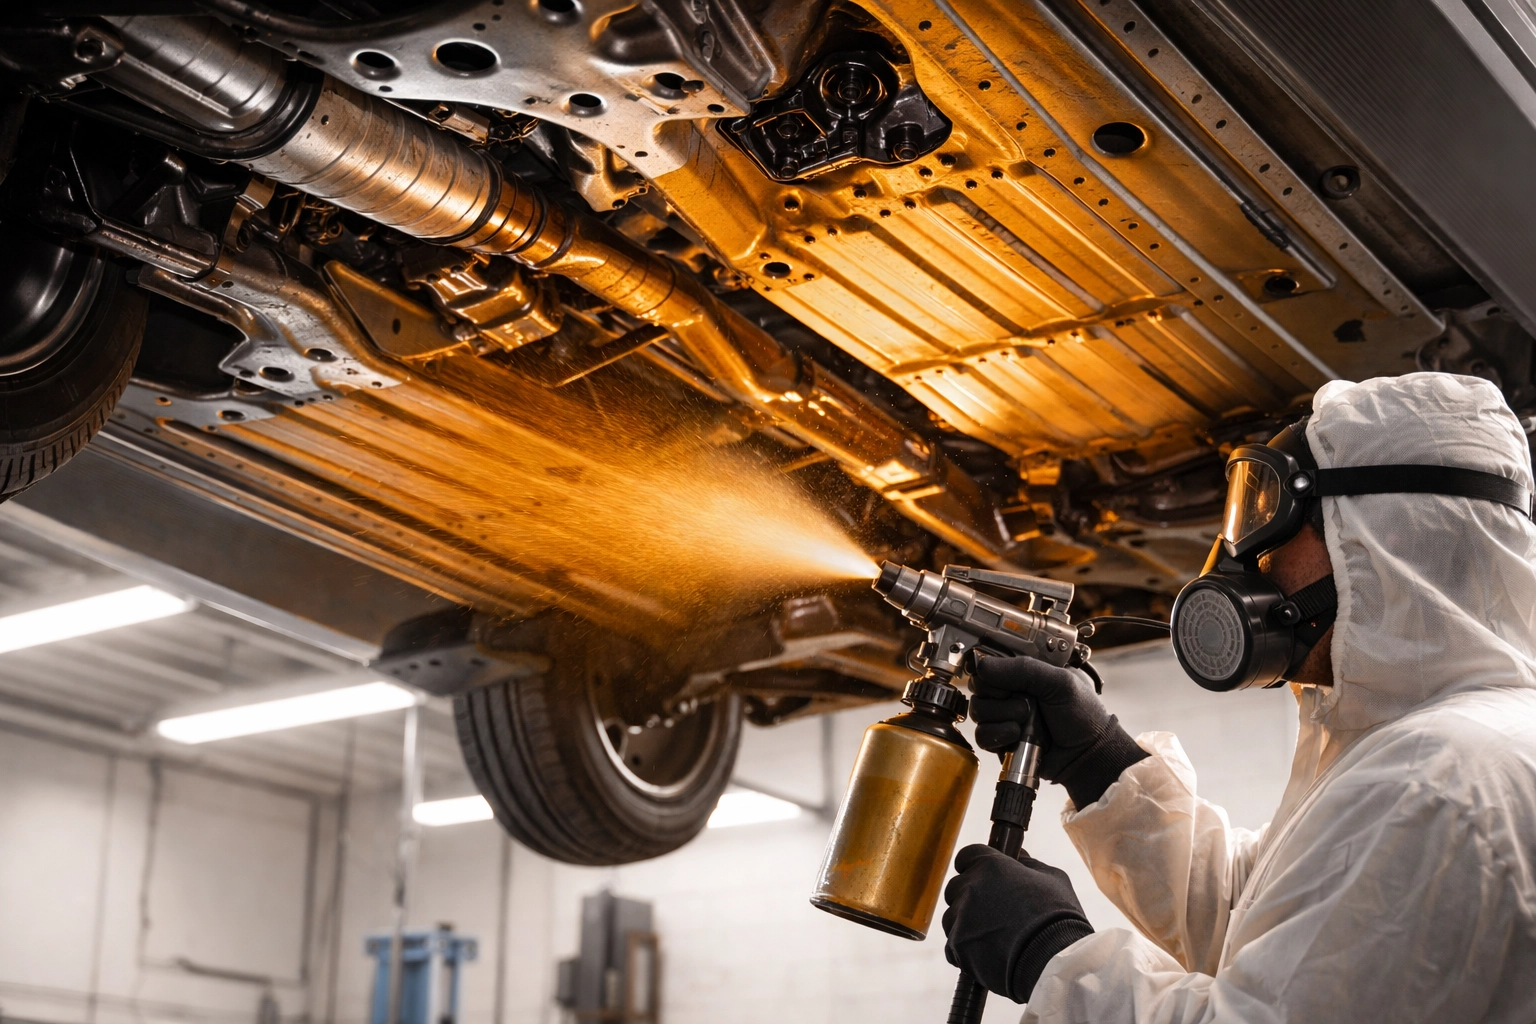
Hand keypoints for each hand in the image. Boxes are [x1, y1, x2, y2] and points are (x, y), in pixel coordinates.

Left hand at [942, 845, 1092, 1002]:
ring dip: (965, 925)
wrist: (1053, 959)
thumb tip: (1020, 856)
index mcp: (990, 865)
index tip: (981, 877)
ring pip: (952, 917)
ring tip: (992, 938)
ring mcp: (961, 916)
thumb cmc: (1058, 917)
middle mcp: (970, 886)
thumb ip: (1030, 864)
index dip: (973, 866)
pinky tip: (986, 954)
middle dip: (968, 897)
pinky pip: (952, 945)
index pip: (966, 856)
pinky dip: (965, 951)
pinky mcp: (957, 945)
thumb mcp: (1053, 879)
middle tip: (991, 913)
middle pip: (955, 887)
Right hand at [971, 656, 1109, 775]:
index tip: (1008, 683)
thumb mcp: (1060, 682)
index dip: (991, 673)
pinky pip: (982, 735)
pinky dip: (997, 736)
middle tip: (1025, 703)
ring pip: (978, 711)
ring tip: (1025, 722)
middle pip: (979, 687)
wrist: (1088, 755)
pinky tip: (1016, 736)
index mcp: (1025, 671)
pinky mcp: (1001, 739)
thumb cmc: (1084, 716)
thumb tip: (984, 665)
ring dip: (1002, 717)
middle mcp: (1011, 691)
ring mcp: (1005, 715)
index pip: (990, 663)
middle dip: (999, 698)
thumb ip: (1023, 669)